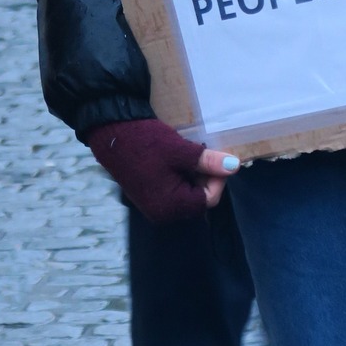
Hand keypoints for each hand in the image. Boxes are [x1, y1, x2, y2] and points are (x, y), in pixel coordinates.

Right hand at [88, 118, 238, 222]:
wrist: (110, 132)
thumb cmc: (145, 143)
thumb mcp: (180, 151)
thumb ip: (208, 162)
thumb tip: (234, 166)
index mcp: (170, 207)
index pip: (209, 199)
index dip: (217, 178)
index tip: (216, 157)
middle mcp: (161, 213)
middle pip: (198, 199)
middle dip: (205, 177)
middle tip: (202, 154)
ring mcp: (153, 206)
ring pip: (186, 194)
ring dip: (193, 175)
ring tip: (188, 154)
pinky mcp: (147, 196)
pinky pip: (173, 191)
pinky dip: (180, 176)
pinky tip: (176, 159)